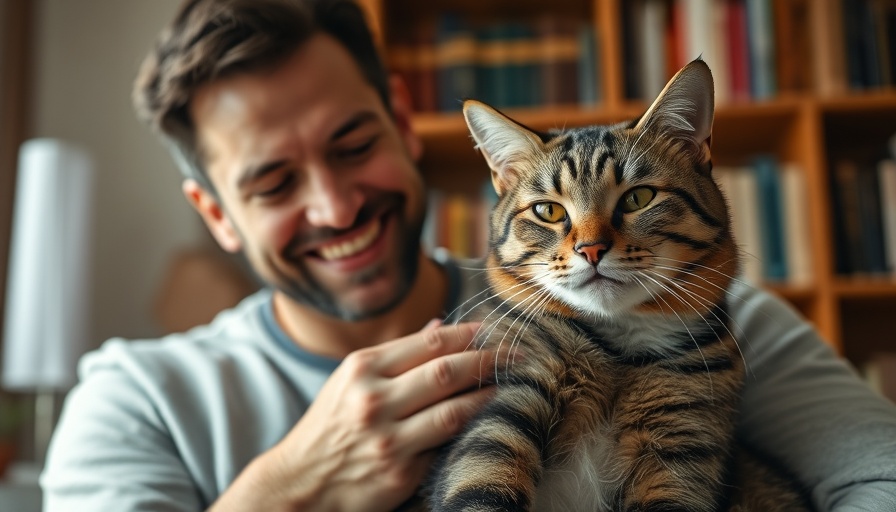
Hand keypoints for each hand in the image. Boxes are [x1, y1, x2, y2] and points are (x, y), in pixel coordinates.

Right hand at [210, 321, 495, 511]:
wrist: (300, 484)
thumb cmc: (330, 427)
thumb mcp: (352, 381)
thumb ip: (397, 355)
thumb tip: (440, 326)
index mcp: (362, 368)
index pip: (429, 343)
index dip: (467, 334)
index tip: (492, 330)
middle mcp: (374, 399)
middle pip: (447, 370)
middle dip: (488, 359)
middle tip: (517, 353)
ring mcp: (388, 438)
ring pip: (454, 409)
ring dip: (488, 394)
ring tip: (508, 385)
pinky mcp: (400, 472)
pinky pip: (446, 445)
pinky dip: (470, 429)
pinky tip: (488, 419)